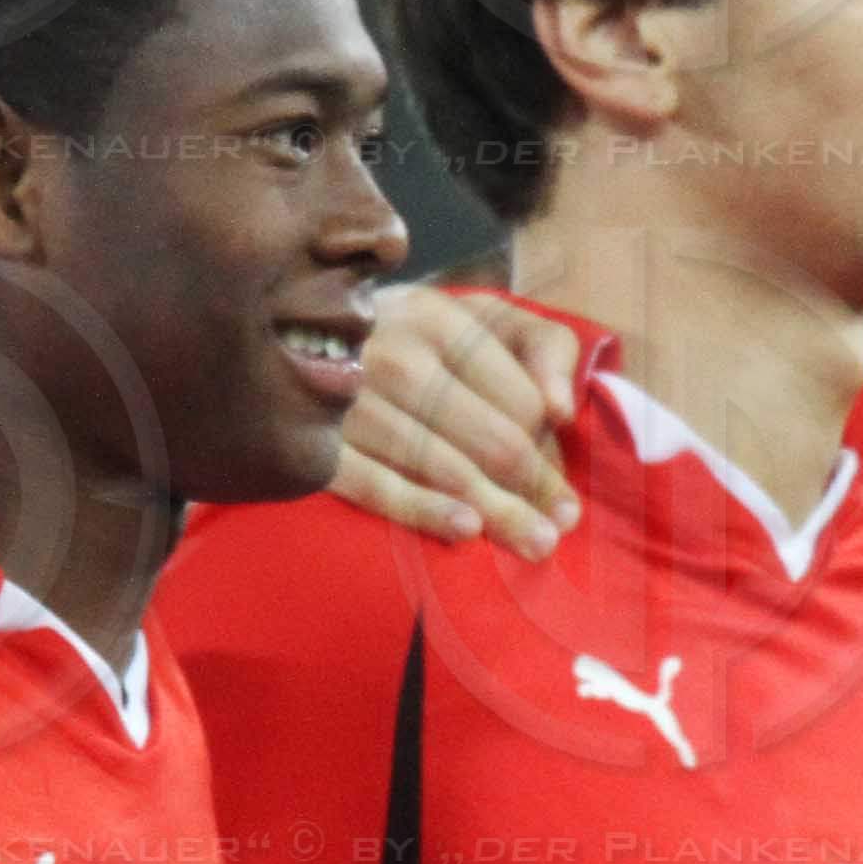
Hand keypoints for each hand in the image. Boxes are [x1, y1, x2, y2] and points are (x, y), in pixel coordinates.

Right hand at [326, 285, 580, 560]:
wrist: (298, 337)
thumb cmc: (419, 337)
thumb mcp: (483, 318)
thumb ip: (544, 346)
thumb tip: (564, 409)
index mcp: (441, 320)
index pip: (520, 401)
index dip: (550, 453)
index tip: (564, 493)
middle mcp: (395, 354)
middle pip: (490, 439)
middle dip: (534, 491)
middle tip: (560, 530)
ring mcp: (351, 400)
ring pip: (443, 467)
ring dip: (496, 512)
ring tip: (534, 546)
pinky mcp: (315, 442)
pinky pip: (377, 485)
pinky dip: (422, 509)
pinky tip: (464, 531)